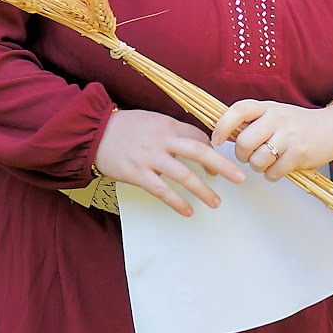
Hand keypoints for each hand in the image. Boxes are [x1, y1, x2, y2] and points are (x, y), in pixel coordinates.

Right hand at [94, 108, 245, 216]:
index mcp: (169, 125)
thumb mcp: (153, 121)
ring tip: (216, 202)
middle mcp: (163, 140)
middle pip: (201, 152)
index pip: (200, 137)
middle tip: (240, 179)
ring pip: (184, 175)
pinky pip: (162, 190)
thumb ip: (173, 132)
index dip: (214, 151)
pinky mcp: (137, 173)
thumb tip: (196, 144)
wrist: (92, 131)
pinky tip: (188, 211)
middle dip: (223, 166)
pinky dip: (177, 202)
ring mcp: (150, 158)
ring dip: (203, 190)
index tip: (220, 164)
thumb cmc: (125, 127)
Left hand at [211, 99, 332, 181]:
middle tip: (250, 155)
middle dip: (242, 155)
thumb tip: (223, 136)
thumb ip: (254, 121)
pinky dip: (272, 174)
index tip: (216, 140)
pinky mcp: (299, 154)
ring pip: (257, 161)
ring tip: (268, 161)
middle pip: (244, 143)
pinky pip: (273, 173)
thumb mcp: (276, 114)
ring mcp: (290, 136)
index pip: (239, 110)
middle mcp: (278, 119)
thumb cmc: (298, 125)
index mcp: (269, 107)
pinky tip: (280, 167)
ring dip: (259, 167)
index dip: (222, 126)